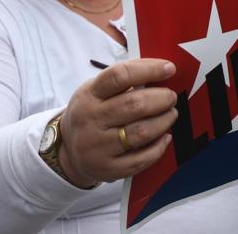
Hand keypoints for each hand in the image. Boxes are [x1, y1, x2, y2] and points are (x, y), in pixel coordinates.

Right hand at [58, 59, 177, 186]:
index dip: (149, 70)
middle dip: (161, 99)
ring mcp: (97, 147)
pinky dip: (158, 147)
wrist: (67, 150)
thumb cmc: (92, 112)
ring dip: (164, 121)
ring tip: (171, 114)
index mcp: (89, 94)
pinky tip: (165, 137)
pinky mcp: (107, 169)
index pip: (120, 76)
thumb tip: (163, 72)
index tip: (169, 68)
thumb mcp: (96, 91)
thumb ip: (124, 81)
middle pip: (134, 105)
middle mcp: (90, 120)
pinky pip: (140, 160)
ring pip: (140, 133)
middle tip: (171, 97)